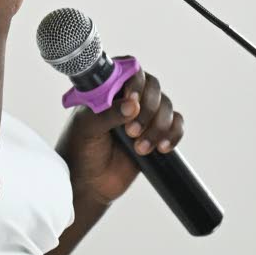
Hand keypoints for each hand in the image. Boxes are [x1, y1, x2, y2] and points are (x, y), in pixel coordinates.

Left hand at [55, 67, 184, 206]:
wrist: (89, 184)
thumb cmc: (80, 150)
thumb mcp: (87, 129)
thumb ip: (108, 114)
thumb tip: (133, 104)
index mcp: (108, 89)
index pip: (130, 70)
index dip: (136, 82)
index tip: (133, 99)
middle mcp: (128, 97)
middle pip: (153, 87)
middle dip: (148, 109)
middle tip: (131, 131)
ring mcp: (144, 115)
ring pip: (166, 106)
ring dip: (158, 126)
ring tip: (140, 148)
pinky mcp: (156, 133)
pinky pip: (176, 124)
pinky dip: (173, 134)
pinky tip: (161, 147)